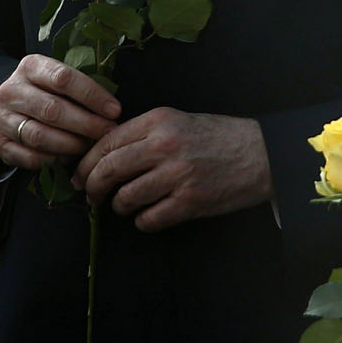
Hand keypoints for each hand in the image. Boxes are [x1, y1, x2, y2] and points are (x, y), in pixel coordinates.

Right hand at [0, 53, 120, 171]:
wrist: (3, 109)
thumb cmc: (42, 92)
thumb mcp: (54, 79)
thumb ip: (78, 88)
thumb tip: (112, 110)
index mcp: (30, 67)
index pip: (63, 78)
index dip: (92, 95)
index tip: (115, 110)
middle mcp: (12, 90)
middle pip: (52, 109)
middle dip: (86, 123)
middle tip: (108, 132)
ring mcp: (2, 118)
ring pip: (39, 135)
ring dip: (70, 144)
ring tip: (89, 147)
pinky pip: (29, 157)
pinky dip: (52, 160)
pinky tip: (68, 158)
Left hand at [75, 109, 269, 230]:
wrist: (261, 154)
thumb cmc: (217, 137)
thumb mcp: (178, 120)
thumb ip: (144, 132)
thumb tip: (104, 152)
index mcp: (159, 120)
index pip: (108, 141)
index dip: (87, 161)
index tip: (79, 174)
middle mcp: (165, 145)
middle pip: (110, 169)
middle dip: (92, 186)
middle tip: (90, 195)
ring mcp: (177, 175)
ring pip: (126, 197)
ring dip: (118, 206)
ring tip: (123, 205)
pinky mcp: (190, 202)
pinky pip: (149, 219)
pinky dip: (142, 221)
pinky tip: (148, 216)